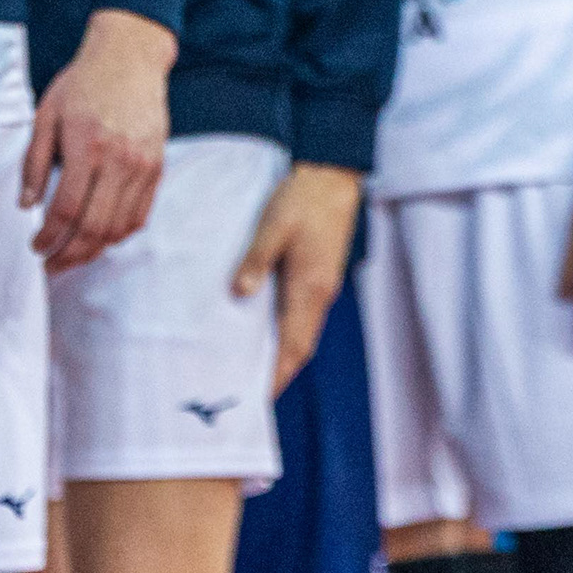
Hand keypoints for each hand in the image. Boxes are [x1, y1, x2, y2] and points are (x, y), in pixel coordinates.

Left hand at [22, 10, 171, 273]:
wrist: (130, 56)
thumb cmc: (81, 83)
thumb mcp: (46, 114)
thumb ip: (34, 162)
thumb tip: (25, 206)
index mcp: (85, 145)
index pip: (65, 209)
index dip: (48, 236)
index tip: (35, 247)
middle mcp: (118, 158)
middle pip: (94, 227)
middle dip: (69, 255)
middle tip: (50, 265)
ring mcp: (142, 165)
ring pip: (119, 228)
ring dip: (93, 251)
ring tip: (72, 256)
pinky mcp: (157, 167)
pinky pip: (139, 216)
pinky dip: (119, 235)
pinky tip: (100, 238)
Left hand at [231, 163, 363, 391]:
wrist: (333, 175)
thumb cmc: (302, 198)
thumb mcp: (272, 226)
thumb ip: (255, 261)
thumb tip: (240, 293)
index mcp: (310, 287)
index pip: (293, 346)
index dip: (277, 374)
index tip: (256, 397)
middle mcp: (320, 294)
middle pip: (300, 347)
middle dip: (278, 373)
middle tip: (248, 394)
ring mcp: (323, 286)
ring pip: (303, 333)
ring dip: (283, 355)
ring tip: (252, 370)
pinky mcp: (320, 276)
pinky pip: (303, 316)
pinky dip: (286, 333)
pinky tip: (265, 332)